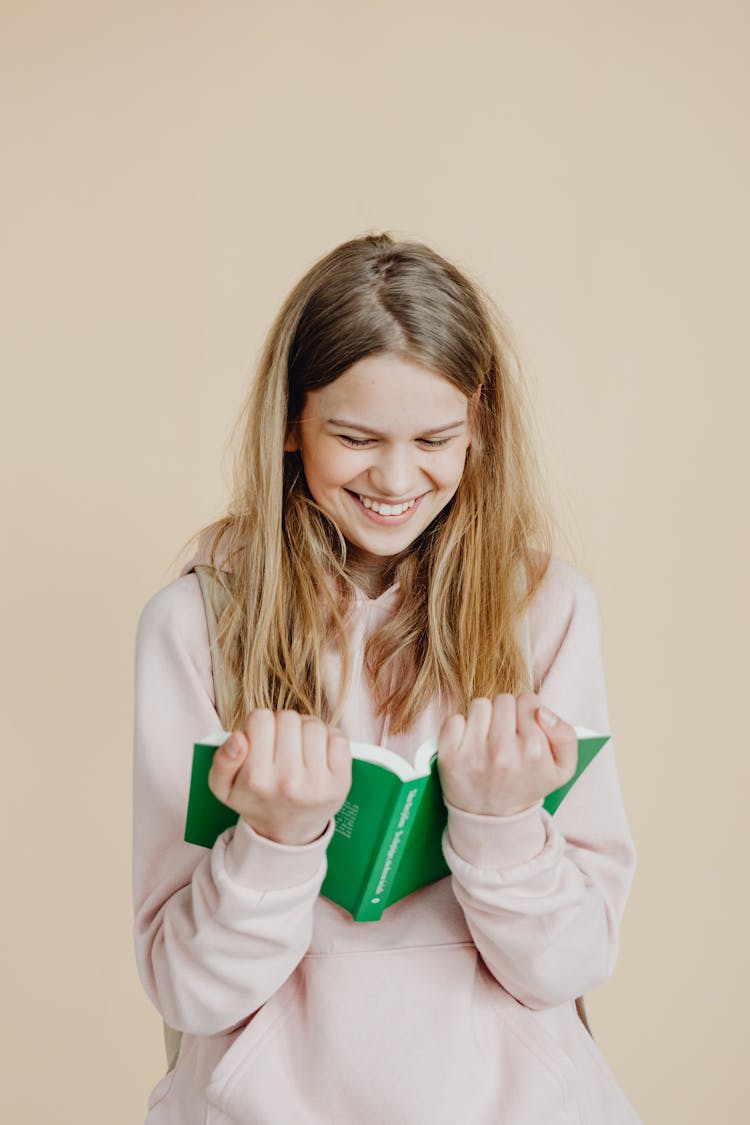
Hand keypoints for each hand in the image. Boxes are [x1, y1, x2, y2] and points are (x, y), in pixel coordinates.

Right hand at [208, 709, 351, 845]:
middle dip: (283, 725)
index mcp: (257, 779)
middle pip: (288, 718)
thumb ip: (222, 760)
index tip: (261, 739)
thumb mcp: (224, 787)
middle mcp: (288, 781)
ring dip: (306, 729)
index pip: (260, 718)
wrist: (287, 832)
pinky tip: (318, 751)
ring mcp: (317, 783)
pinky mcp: (341, 782)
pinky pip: (338, 738)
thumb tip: (238, 737)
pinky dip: (330, 738)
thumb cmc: (256, 801)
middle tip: (281, 743)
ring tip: (299, 746)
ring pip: (314, 725)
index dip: (259, 724)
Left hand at [437, 693, 576, 817]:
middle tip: (506, 735)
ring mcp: (473, 755)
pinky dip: (461, 728)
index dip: (527, 712)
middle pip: (503, 699)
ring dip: (484, 718)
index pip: (527, 700)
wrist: (494, 820)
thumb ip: (565, 734)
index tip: (524, 729)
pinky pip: (454, 719)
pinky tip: (470, 744)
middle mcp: (502, 752)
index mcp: (532, 750)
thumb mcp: (563, 768)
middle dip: (506, 713)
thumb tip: (541, 710)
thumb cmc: (528, 785)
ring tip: (489, 738)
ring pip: (479, 705)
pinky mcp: (449, 758)